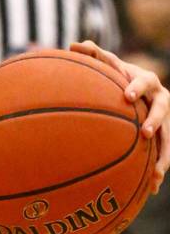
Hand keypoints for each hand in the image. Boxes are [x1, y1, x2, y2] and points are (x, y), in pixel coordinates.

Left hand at [72, 41, 169, 192]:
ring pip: (169, 138)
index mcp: (146, 80)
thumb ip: (92, 53)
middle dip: (156, 121)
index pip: (142, 82)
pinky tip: (151, 188)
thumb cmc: (116, 73)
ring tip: (156, 173)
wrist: (136, 88)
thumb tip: (73, 44)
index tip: (126, 96)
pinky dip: (157, 169)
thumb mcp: (106, 62)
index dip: (135, 88)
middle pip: (162, 111)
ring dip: (164, 155)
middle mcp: (161, 100)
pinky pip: (164, 154)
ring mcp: (166, 119)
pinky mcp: (165, 136)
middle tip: (146, 133)